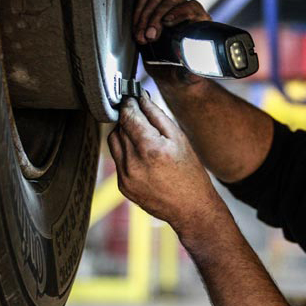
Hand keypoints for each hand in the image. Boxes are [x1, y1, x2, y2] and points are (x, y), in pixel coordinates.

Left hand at [107, 95, 226, 231]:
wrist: (191, 208)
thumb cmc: (190, 172)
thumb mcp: (178, 138)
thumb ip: (156, 115)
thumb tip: (140, 98)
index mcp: (150, 148)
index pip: (128, 116)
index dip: (129, 104)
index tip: (131, 98)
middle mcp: (133, 163)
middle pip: (119, 128)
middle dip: (129, 119)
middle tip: (142, 118)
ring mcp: (125, 177)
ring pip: (114, 142)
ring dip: (124, 135)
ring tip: (143, 138)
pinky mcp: (122, 186)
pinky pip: (117, 160)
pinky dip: (126, 153)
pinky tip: (144, 158)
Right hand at [133, 0, 212, 87]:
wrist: (170, 75)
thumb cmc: (183, 73)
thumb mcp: (189, 74)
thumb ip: (193, 70)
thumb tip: (194, 65)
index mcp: (199, 24)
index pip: (192, 7)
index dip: (179, 11)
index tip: (167, 22)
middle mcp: (184, 13)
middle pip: (172, 0)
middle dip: (157, 17)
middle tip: (150, 36)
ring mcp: (168, 10)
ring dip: (146, 16)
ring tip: (141, 37)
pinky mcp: (153, 12)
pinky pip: (144, 1)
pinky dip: (137, 13)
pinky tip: (136, 29)